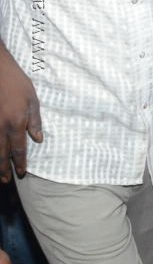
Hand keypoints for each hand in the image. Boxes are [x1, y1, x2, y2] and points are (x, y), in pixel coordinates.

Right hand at [0, 57, 42, 182]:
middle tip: (6, 180)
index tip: (21, 173)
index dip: (19, 163)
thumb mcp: (32, 100)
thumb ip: (35, 121)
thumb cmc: (16, 83)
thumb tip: (38, 140)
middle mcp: (0, 128)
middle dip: (4, 168)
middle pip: (1, 154)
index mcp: (16, 123)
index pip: (18, 149)